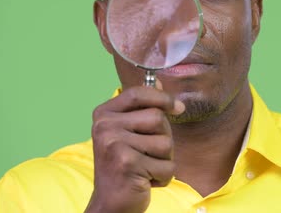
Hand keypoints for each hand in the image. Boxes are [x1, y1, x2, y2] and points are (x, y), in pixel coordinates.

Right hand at [85, 82, 184, 212]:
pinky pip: (166, 165)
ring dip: (164, 160)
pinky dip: (163, 177)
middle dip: (164, 139)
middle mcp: (104, 127)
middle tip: (148, 155)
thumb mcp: (130, 132)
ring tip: (145, 168)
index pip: (138, 93)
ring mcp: (113, 144)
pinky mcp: (126, 163)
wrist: (111, 204)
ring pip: (165, 142)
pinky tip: (145, 181)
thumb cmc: (125, 166)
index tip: (177, 107)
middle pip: (157, 117)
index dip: (162, 97)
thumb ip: (143, 107)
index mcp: (103, 114)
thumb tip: (158, 80)